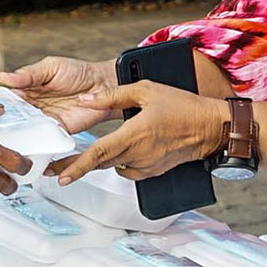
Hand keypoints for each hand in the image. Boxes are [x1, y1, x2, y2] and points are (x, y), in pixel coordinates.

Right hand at [0, 56, 118, 132]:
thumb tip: (2, 77)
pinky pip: (42, 138)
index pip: (6, 99)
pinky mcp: (57, 131)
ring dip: (15, 135)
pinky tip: (23, 146)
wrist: (104, 85)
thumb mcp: (50, 67)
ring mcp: (44, 121)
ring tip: (1, 140)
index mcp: (27, 89)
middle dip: (1, 124)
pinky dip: (33, 142)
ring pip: (24, 130)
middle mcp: (32, 107)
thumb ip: (28, 74)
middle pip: (12, 118)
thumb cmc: (77, 72)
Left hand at [50, 82, 228, 184]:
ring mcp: (146, 165)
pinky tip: (124, 150)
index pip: (98, 154)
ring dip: (103, 160)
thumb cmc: (181, 106)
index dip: (76, 166)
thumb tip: (87, 99)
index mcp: (133, 134)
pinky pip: (129, 170)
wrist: (210, 127)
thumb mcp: (146, 90)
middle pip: (100, 164)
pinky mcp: (153, 171)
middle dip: (78, 168)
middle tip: (57, 172)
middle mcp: (138, 154)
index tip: (60, 177)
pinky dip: (122, 162)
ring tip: (91, 155)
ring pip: (114, 166)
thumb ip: (112, 95)